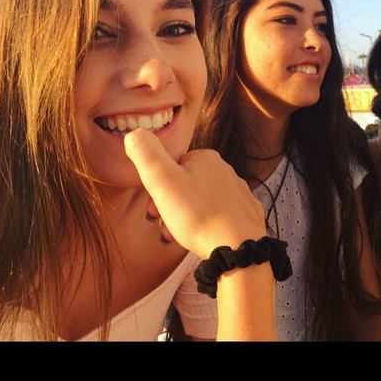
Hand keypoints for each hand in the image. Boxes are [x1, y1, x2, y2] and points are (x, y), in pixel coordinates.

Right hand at [124, 128, 266, 258]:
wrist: (237, 246)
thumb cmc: (197, 214)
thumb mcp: (161, 180)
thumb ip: (145, 153)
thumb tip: (134, 134)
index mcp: (206, 157)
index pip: (172, 167)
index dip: (158, 188)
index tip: (154, 208)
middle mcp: (226, 170)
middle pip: (186, 185)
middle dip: (170, 206)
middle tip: (164, 225)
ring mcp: (238, 192)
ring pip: (201, 202)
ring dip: (185, 218)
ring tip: (179, 236)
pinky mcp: (246, 212)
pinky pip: (219, 216)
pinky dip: (207, 226)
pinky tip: (202, 238)